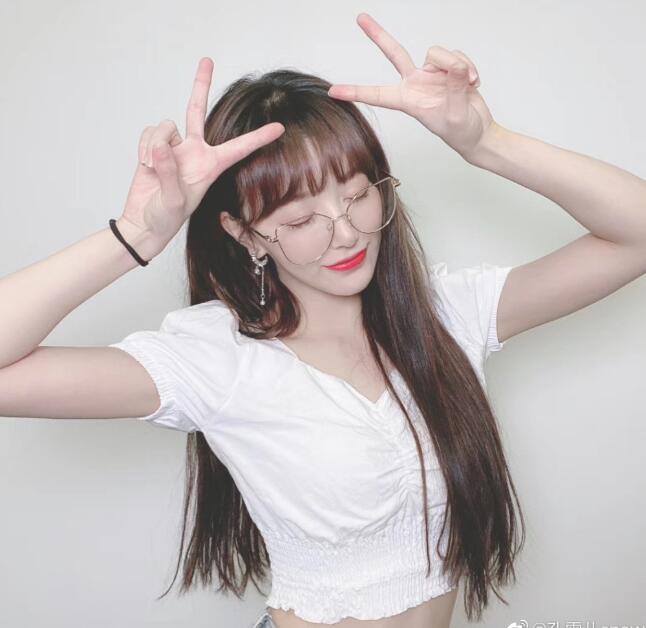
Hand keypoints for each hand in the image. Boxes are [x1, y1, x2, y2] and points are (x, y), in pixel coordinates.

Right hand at [119, 57, 284, 245]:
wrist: (143, 222)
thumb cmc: (164, 217)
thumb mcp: (173, 201)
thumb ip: (169, 173)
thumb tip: (162, 145)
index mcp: (210, 166)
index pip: (239, 148)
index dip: (259, 138)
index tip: (280, 128)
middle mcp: (195, 152)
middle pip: (198, 110)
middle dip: (201, 85)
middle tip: (207, 60)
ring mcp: (175, 148)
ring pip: (165, 125)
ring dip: (154, 144)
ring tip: (151, 168)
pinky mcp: (156, 147)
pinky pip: (150, 132)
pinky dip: (144, 146)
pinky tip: (145, 165)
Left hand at [327, 13, 494, 160]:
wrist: (478, 131)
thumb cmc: (461, 132)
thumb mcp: (456, 115)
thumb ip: (454, 89)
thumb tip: (455, 66)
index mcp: (408, 101)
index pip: (377, 95)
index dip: (355, 92)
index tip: (333, 91)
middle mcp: (416, 83)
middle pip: (394, 53)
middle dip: (377, 35)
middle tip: (360, 18)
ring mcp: (431, 74)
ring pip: (438, 52)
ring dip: (457, 64)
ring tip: (468, 84)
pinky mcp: (448, 67)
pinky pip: (456, 55)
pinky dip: (469, 66)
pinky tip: (474, 82)